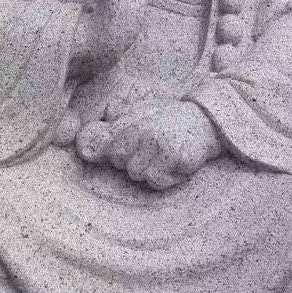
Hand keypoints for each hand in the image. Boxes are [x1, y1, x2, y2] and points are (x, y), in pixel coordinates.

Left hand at [76, 101, 221, 190]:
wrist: (207, 120)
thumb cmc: (170, 119)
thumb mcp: (141, 112)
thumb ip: (115, 127)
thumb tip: (84, 149)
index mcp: (132, 120)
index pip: (109, 148)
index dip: (120, 154)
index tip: (135, 150)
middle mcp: (143, 130)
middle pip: (121, 163)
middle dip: (134, 161)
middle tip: (154, 150)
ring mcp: (160, 144)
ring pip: (138, 174)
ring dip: (151, 170)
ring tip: (165, 156)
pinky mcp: (176, 157)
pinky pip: (156, 180)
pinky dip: (165, 178)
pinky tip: (174, 165)